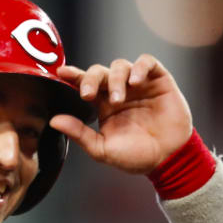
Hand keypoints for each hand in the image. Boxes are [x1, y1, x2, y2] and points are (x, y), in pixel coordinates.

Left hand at [50, 54, 192, 173]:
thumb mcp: (102, 149)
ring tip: (118, 99)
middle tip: (88, 95)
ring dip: (116, 79)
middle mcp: (119, 91)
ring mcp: (139, 85)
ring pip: (120, 66)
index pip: (85, 85)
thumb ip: (79, 134)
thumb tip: (54, 121)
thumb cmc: (136, 156)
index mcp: (102, 105)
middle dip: (91, 79)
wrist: (168, 159)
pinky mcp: (159, 80)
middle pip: (99, 72)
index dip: (73, 76)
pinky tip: (135, 82)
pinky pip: (147, 62)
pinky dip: (139, 67)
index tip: (61, 73)